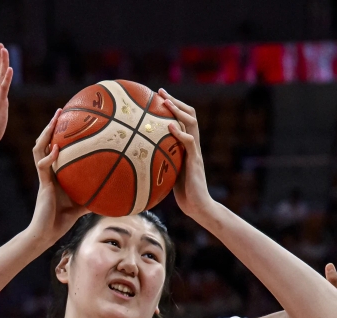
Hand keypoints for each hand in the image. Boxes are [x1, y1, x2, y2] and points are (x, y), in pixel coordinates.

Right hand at [0, 44, 12, 139]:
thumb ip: (0, 103)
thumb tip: (3, 100)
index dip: (0, 63)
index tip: (1, 52)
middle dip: (0, 57)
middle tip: (1, 44)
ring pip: (0, 76)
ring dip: (3, 62)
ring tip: (4, 50)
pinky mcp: (0, 101)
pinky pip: (4, 87)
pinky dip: (7, 77)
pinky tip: (10, 68)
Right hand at [30, 111, 85, 242]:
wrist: (46, 233)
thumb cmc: (62, 221)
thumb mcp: (84, 206)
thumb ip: (95, 196)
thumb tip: (117, 194)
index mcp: (56, 174)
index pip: (55, 149)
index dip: (59, 134)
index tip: (70, 119)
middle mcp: (49, 172)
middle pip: (46, 143)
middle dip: (51, 126)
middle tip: (61, 110)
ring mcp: (44, 176)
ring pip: (39, 149)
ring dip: (46, 133)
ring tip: (55, 119)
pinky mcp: (42, 184)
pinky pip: (43, 166)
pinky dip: (50, 157)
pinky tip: (57, 150)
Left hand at [159, 89, 211, 218]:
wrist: (197, 206)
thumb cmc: (182, 192)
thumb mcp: (169, 171)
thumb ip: (162, 159)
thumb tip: (139, 154)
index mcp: (187, 145)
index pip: (183, 119)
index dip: (173, 106)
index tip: (159, 95)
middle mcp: (193, 145)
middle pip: (190, 115)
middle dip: (176, 101)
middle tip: (161, 92)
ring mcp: (195, 151)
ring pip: (192, 123)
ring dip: (178, 111)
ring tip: (166, 103)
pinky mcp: (195, 161)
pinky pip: (189, 142)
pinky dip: (179, 133)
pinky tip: (169, 127)